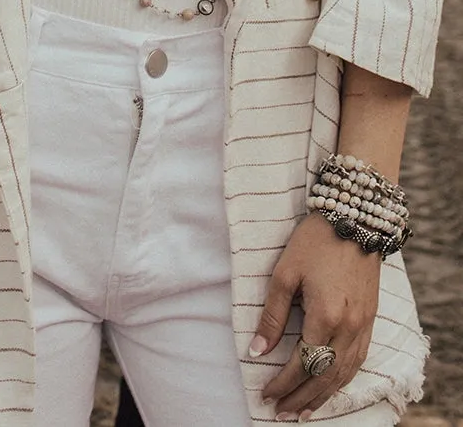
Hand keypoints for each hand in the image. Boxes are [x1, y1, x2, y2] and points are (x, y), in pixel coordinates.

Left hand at [251, 213, 380, 420]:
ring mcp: (363, 326)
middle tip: (281, 413)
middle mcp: (348, 328)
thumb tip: (256, 350)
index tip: (265, 394)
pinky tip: (330, 387)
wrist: (355, 220)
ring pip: (343, 375)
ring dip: (322, 397)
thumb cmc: (314, 242)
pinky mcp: (371, 320)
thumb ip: (272, 315)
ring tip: (303, 412)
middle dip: (301, 399)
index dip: (282, 384)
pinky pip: (358, 362)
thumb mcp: (285, 273)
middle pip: (324, 378)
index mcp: (325, 317)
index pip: (301, 365)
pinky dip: (342, 381)